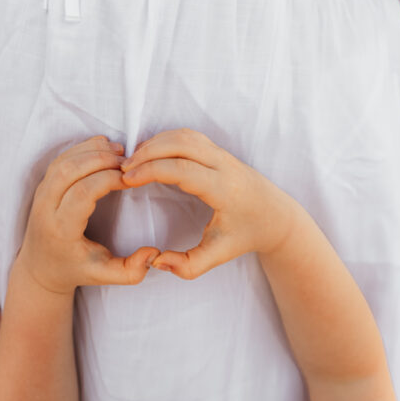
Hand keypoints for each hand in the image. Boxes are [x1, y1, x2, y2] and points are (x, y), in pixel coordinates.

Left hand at [15, 136, 158, 294]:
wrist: (41, 267)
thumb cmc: (76, 269)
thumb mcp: (105, 275)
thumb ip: (132, 271)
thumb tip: (153, 253)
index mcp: (62, 230)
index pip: (82, 193)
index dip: (108, 179)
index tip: (130, 179)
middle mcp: (46, 209)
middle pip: (70, 170)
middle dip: (101, 159)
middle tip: (128, 160)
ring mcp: (41, 195)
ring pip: (63, 161)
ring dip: (92, 150)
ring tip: (119, 152)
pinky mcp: (43, 186)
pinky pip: (61, 159)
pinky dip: (82, 149)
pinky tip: (104, 149)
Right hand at [121, 129, 295, 279]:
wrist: (276, 218)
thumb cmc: (246, 236)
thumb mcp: (218, 256)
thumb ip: (187, 265)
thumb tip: (156, 262)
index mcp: (224, 189)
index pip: (182, 169)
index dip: (150, 170)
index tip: (126, 179)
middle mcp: (225, 166)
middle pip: (180, 144)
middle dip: (147, 153)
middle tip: (122, 169)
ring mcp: (223, 154)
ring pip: (184, 135)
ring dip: (155, 143)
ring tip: (132, 162)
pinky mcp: (220, 151)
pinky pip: (189, 136)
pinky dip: (166, 140)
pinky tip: (150, 155)